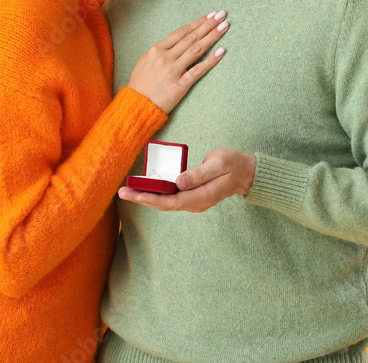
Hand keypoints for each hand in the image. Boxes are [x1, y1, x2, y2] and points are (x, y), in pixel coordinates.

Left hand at [118, 148, 255, 212]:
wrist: (245, 172)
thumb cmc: (233, 164)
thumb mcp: (219, 163)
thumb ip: (200, 173)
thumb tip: (179, 182)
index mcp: (202, 196)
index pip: (171, 201)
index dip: (150, 198)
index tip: (133, 193)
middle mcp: (196, 202)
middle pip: (164, 204)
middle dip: (142, 198)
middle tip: (121, 192)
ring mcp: (194, 201)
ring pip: (166, 202)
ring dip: (147, 197)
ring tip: (128, 190)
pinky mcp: (192, 196)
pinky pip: (171, 197)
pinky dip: (156, 193)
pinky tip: (144, 188)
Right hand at [127, 12, 228, 112]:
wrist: (136, 105)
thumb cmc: (140, 84)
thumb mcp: (144, 62)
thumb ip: (158, 52)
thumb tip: (173, 44)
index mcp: (156, 50)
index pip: (181, 32)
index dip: (197, 22)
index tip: (210, 15)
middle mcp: (165, 58)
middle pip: (191, 37)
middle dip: (208, 25)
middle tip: (222, 15)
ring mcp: (173, 71)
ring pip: (196, 49)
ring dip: (212, 37)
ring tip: (224, 27)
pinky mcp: (180, 85)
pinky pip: (198, 70)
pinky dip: (210, 60)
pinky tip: (221, 51)